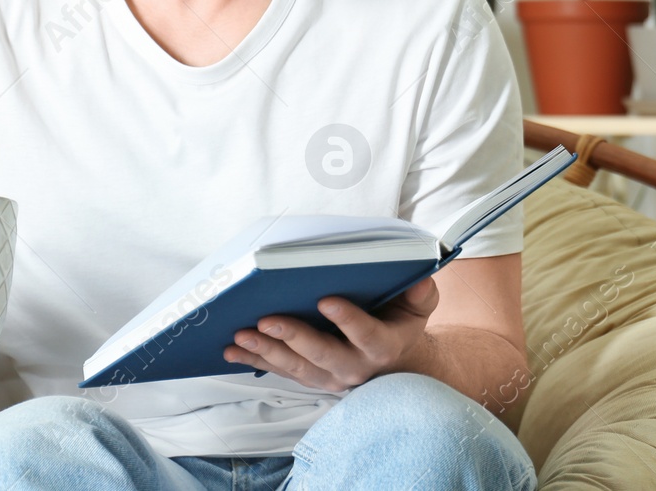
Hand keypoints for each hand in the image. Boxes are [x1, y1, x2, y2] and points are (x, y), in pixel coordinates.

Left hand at [224, 277, 437, 391]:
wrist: (395, 363)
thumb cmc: (401, 324)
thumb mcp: (419, 307)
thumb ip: (421, 293)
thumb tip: (418, 278)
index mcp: (382, 346)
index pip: (365, 335)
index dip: (347, 319)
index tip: (326, 300)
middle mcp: (355, 367)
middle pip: (322, 355)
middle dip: (294, 338)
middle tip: (268, 320)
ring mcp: (329, 376)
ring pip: (296, 367)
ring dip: (266, 352)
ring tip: (242, 334)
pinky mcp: (310, 378)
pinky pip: (281, 371)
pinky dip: (255, 360)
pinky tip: (233, 349)